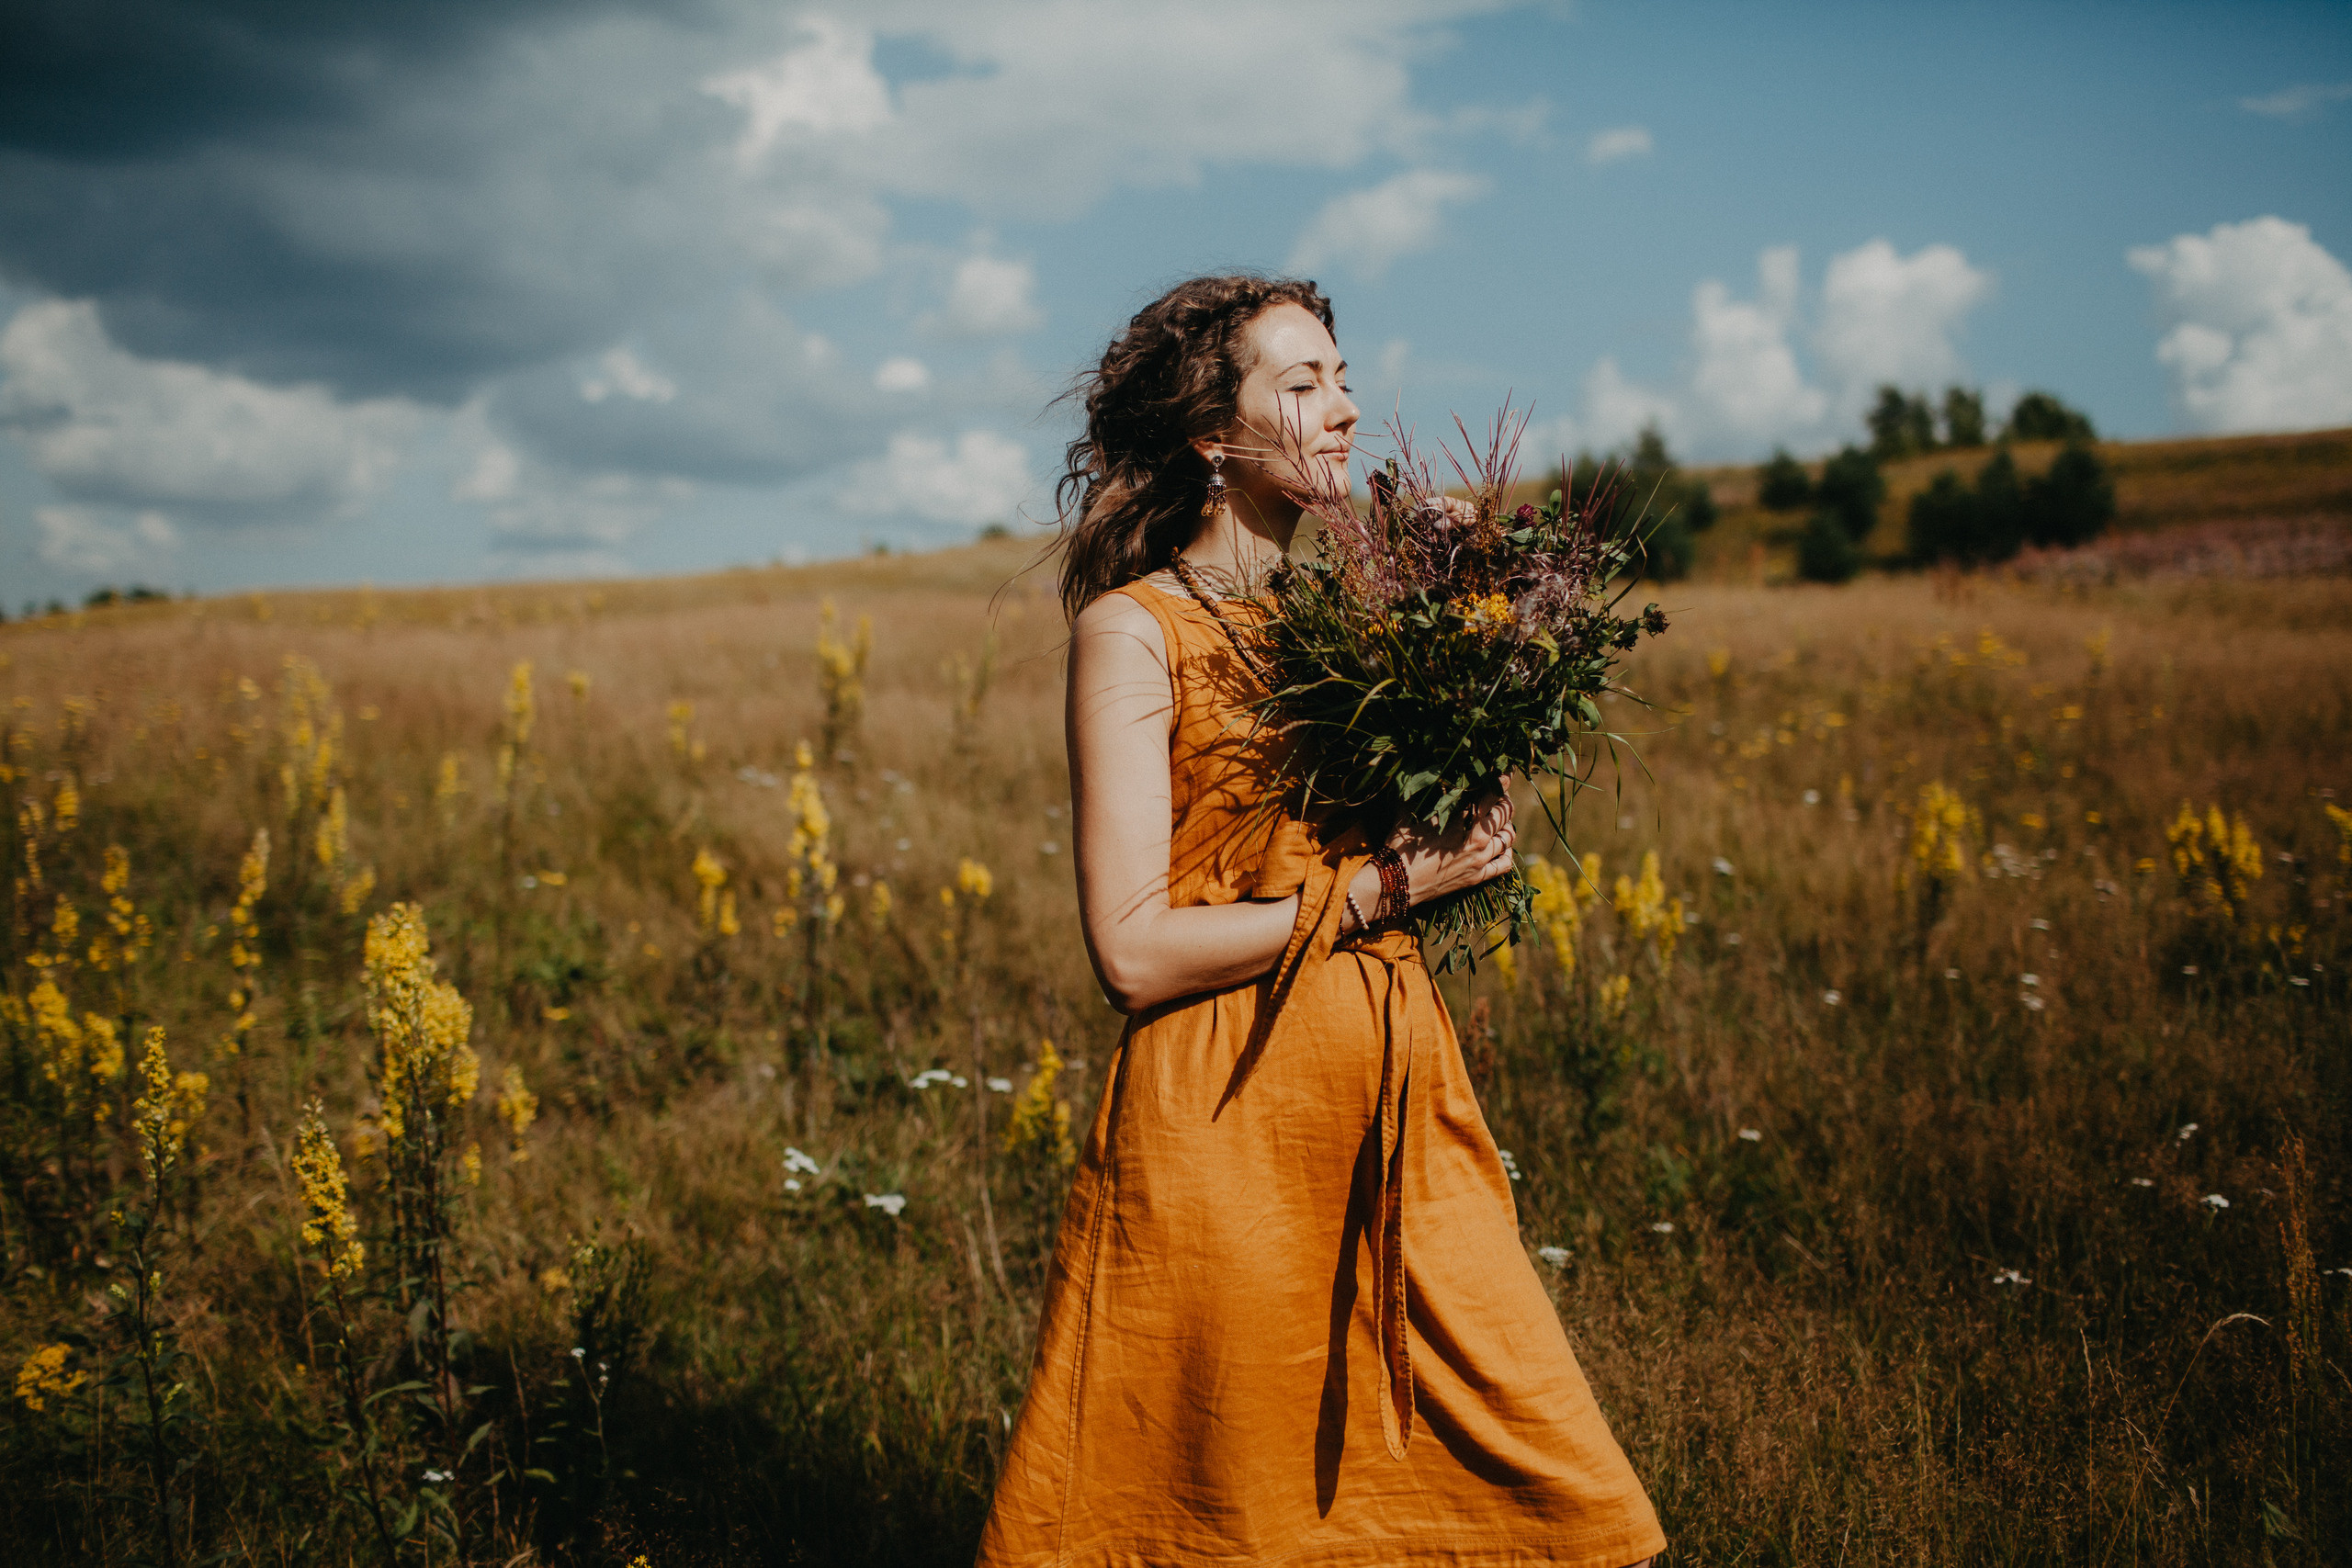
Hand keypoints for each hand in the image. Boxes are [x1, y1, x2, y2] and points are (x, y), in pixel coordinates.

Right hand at [1387, 784, 1515, 906]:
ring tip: (1501, 818)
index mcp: (1461, 821)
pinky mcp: (1477, 878)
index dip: (1500, 781)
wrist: (1397, 884)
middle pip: (1504, 814)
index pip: (1490, 795)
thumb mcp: (1409, 813)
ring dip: (1507, 824)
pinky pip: (1504, 864)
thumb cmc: (1401, 846)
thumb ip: (1421, 793)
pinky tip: (1504, 846)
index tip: (1505, 773)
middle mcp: (1476, 840)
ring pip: (1507, 837)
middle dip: (1504, 801)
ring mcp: (1479, 860)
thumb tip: (1425, 773)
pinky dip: (1508, 853)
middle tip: (1500, 795)